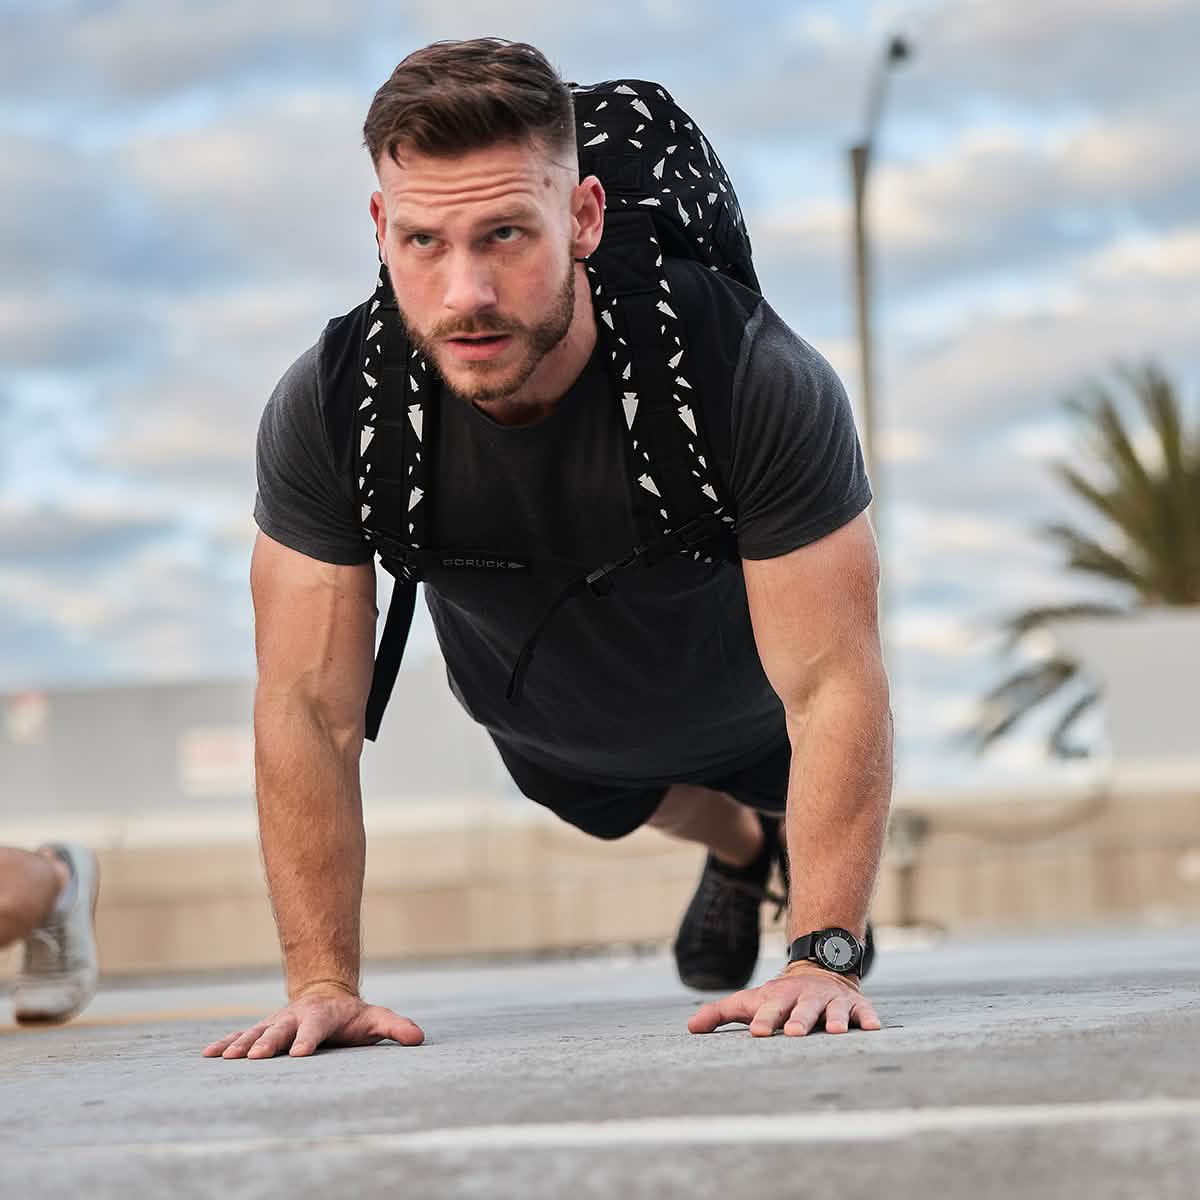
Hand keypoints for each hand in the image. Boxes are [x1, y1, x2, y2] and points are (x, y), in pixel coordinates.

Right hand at [202, 984, 424, 1058]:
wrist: (326, 993)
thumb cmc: (353, 1016)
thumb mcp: (375, 1019)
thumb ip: (395, 1027)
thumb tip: (419, 1038)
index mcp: (323, 1016)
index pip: (316, 1028)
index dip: (308, 1040)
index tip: (300, 1054)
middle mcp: (296, 1017)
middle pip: (281, 1029)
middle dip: (269, 1043)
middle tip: (258, 1058)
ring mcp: (277, 1022)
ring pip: (257, 1032)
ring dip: (242, 1045)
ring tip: (225, 1059)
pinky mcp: (263, 1029)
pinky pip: (242, 1035)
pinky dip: (226, 1044)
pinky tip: (208, 1055)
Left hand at [687, 962, 881, 1036]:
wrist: (818, 968)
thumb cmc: (778, 997)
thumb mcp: (750, 1001)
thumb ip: (720, 1013)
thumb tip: (690, 1028)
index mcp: (779, 999)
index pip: (769, 1010)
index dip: (764, 1020)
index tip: (757, 1032)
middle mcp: (806, 999)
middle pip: (801, 1010)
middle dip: (798, 1020)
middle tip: (793, 1032)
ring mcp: (831, 1002)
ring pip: (833, 1011)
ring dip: (835, 1020)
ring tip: (836, 1031)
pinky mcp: (855, 1006)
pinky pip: (863, 1012)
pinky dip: (868, 1019)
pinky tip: (872, 1028)